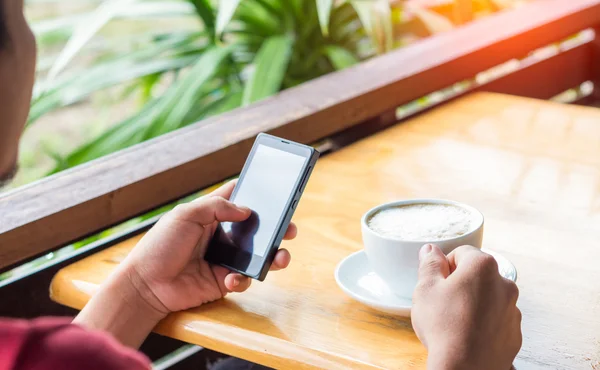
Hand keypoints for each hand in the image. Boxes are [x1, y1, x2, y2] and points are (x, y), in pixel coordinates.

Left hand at [75, 180, 295, 347]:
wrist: (146, 285)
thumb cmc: (160, 245)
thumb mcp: (186, 215)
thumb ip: (216, 207)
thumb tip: (246, 210)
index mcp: (212, 214)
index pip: (239, 198)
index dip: (258, 193)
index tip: (277, 190)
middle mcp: (222, 235)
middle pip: (258, 228)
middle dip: (278, 229)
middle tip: (290, 229)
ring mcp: (225, 258)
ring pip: (259, 255)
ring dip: (273, 256)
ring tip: (280, 258)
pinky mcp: (224, 281)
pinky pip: (244, 279)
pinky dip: (242, 280)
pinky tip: (231, 280)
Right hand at [412, 245, 521, 369]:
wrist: (464, 369)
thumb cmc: (444, 327)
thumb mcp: (425, 289)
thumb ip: (429, 264)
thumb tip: (430, 251)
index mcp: (482, 267)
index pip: (461, 253)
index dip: (445, 267)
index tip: (437, 284)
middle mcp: (504, 284)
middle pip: (477, 275)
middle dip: (461, 285)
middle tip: (443, 303)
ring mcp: (513, 310)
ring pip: (488, 298)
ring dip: (474, 304)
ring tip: (455, 323)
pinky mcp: (514, 333)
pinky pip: (496, 320)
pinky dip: (484, 324)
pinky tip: (468, 335)